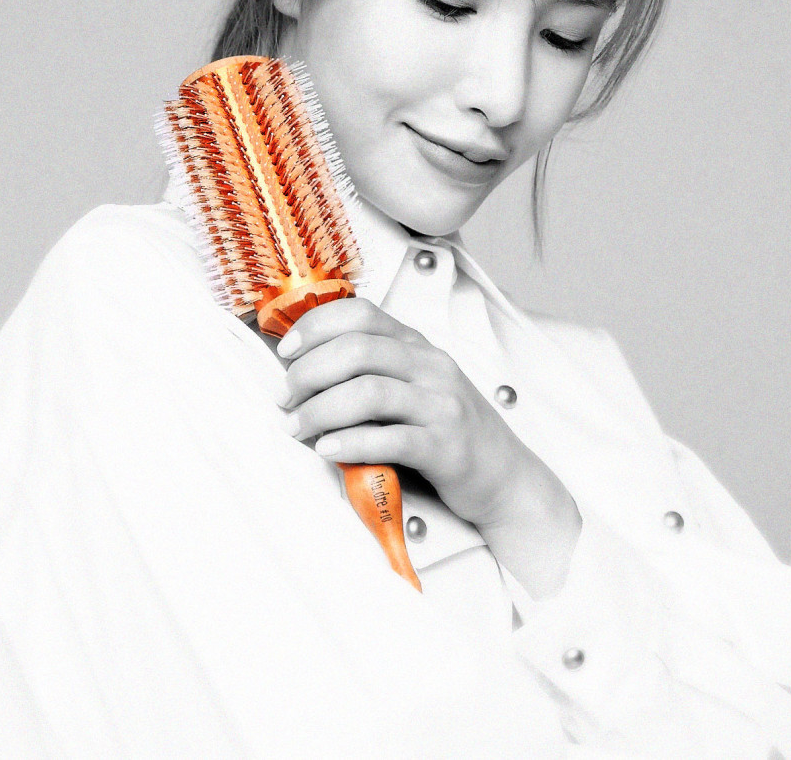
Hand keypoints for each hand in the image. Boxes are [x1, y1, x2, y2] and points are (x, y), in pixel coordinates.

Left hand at [277, 297, 580, 596]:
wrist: (505, 478)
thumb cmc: (446, 432)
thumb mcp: (413, 387)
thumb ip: (371, 371)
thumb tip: (302, 368)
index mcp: (416, 346)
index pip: (361, 313)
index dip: (316, 326)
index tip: (286, 351)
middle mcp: (430, 366)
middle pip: (357, 349)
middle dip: (308, 372)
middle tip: (285, 398)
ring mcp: (440, 404)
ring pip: (368, 392)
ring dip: (320, 410)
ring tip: (297, 427)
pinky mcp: (446, 446)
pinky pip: (390, 438)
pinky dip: (351, 443)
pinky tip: (328, 450)